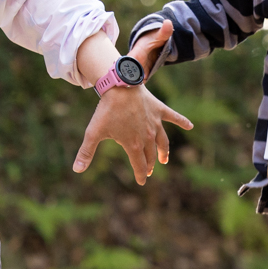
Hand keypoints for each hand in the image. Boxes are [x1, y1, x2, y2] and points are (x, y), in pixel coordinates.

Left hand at [72, 22, 193, 183]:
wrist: (119, 86)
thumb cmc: (106, 110)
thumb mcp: (93, 133)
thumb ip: (86, 152)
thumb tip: (76, 170)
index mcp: (133, 145)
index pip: (139, 166)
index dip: (140, 175)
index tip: (141, 182)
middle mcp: (147, 137)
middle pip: (151, 156)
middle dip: (149, 165)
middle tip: (148, 170)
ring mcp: (155, 123)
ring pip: (163, 142)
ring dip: (164, 152)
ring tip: (164, 159)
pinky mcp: (159, 110)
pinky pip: (174, 117)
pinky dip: (182, 122)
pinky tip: (190, 126)